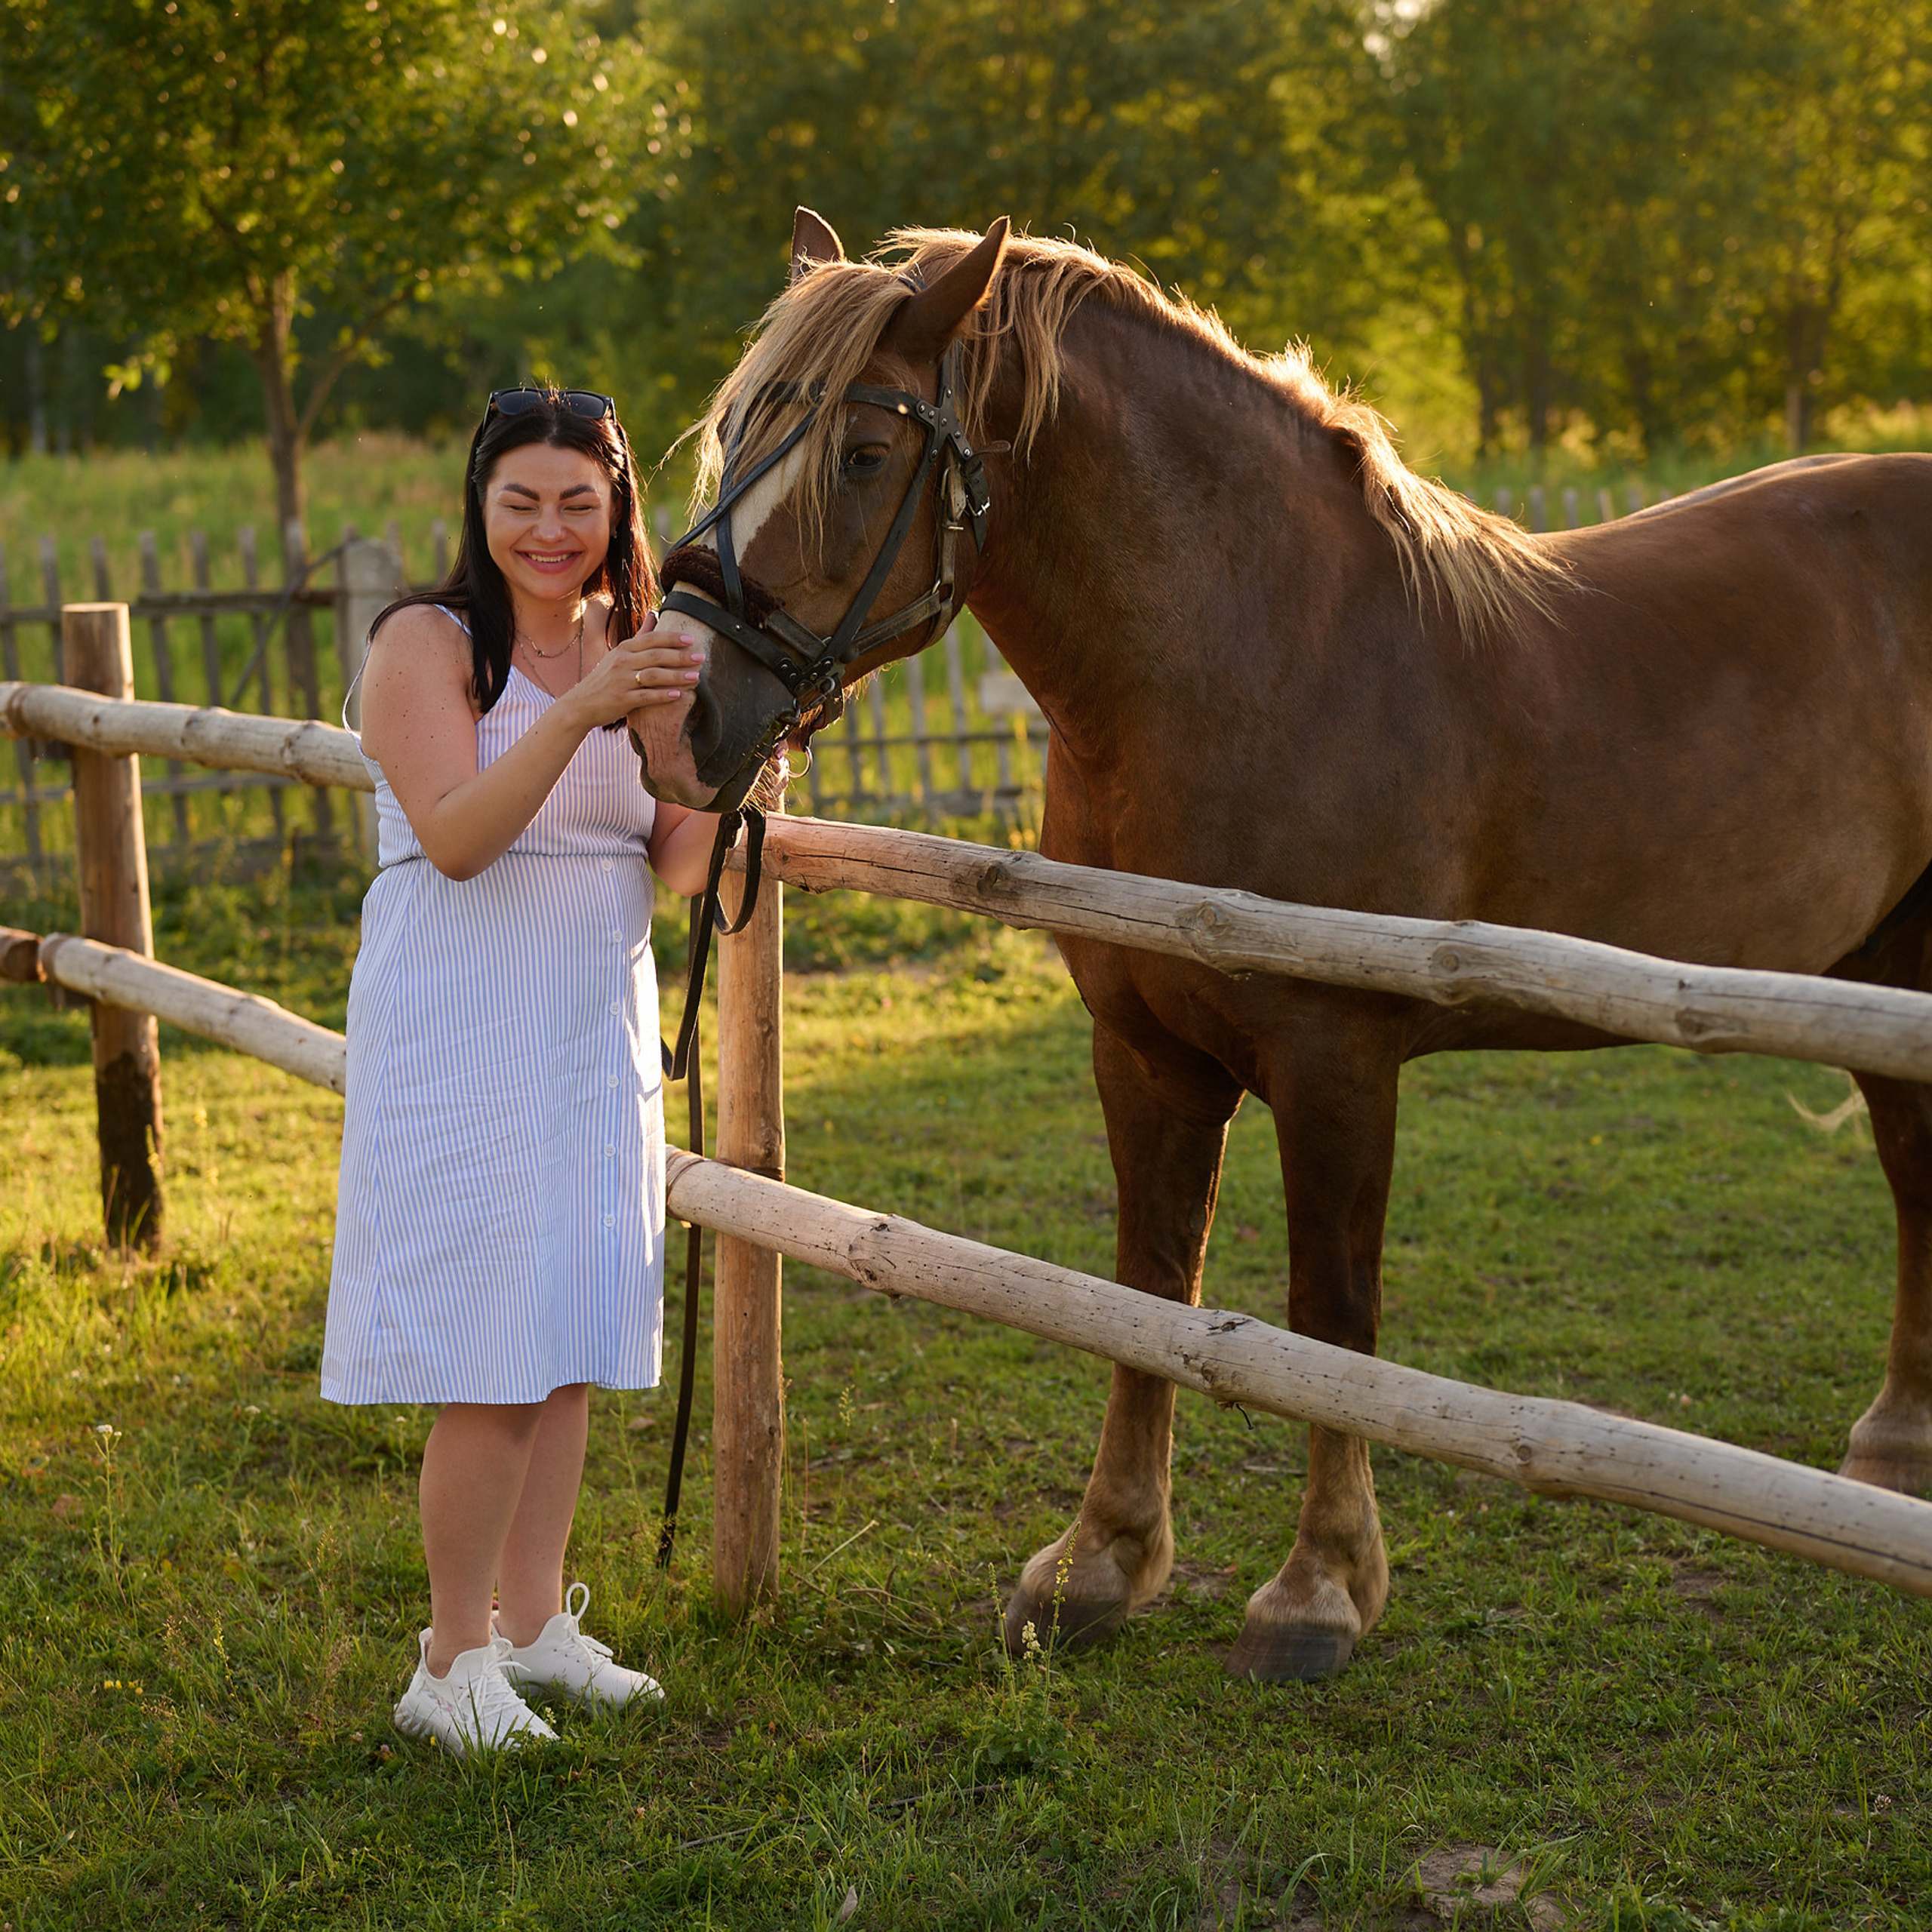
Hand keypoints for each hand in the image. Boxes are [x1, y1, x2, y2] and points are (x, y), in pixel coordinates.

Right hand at [567, 612, 702, 727]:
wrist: (581, 704)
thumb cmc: (606, 678)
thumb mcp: (620, 653)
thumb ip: (640, 636)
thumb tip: (654, 613)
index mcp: (624, 649)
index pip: (651, 639)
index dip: (672, 638)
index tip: (691, 639)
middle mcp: (622, 662)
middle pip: (655, 656)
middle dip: (680, 656)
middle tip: (701, 657)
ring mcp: (621, 681)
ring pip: (653, 675)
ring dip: (676, 676)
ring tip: (695, 677)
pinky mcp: (621, 699)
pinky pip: (645, 697)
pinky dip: (662, 696)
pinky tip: (678, 695)